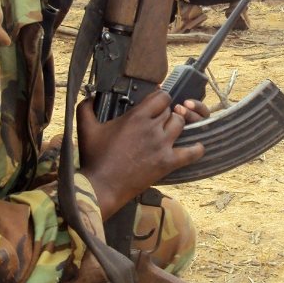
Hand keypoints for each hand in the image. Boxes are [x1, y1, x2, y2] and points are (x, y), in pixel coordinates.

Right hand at [78, 91, 204, 219]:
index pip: (161, 97)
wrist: (101, 187)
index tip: (155, 103)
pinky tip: (198, 146)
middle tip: (157, 120)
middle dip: (164, 113)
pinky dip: (196, 149)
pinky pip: (190, 153)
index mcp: (136, 117)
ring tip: (168, 130)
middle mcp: (152, 128)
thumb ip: (86, 108)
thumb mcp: (86, 129)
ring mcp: (162, 146)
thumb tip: (89, 95)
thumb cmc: (93, 158)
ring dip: (176, 125)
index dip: (159, 99)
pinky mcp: (167, 163)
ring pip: (180, 124)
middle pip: (170, 111)